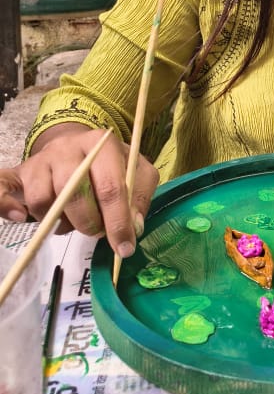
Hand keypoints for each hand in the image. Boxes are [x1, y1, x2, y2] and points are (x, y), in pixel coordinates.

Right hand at [0, 124, 158, 256]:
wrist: (78, 145)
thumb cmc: (111, 165)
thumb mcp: (137, 171)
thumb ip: (140, 196)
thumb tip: (133, 227)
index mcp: (102, 144)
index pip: (110, 186)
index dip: (118, 222)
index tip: (124, 248)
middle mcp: (68, 148)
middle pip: (74, 194)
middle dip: (89, 223)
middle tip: (97, 232)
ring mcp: (42, 160)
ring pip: (43, 199)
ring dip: (59, 221)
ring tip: (73, 221)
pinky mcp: (22, 173)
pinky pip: (4, 187)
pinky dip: (7, 205)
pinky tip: (20, 217)